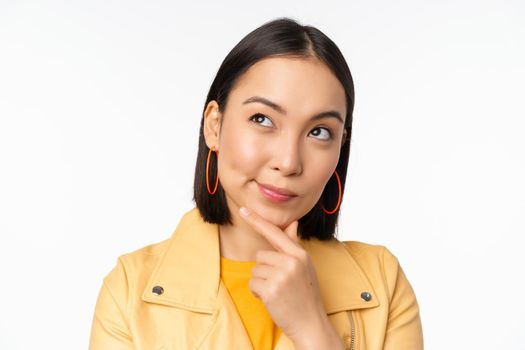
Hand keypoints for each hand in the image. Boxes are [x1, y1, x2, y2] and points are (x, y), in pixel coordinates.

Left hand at [238, 206, 328, 342]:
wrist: (311, 323)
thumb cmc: (306, 295)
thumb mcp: (304, 267)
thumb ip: (294, 246)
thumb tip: (293, 224)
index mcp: (300, 254)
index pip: (275, 233)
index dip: (257, 220)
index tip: (243, 209)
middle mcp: (292, 262)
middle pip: (261, 255)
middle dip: (265, 270)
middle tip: (280, 284)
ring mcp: (281, 275)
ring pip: (255, 270)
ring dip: (261, 282)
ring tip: (277, 292)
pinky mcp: (271, 289)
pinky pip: (252, 283)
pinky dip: (257, 293)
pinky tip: (271, 299)